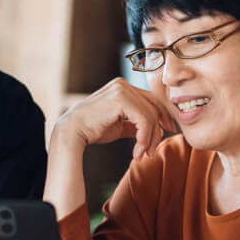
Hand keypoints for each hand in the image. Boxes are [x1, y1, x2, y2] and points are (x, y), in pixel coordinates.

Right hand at [56, 78, 174, 159]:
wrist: (73, 132)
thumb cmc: (93, 129)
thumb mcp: (120, 126)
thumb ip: (136, 125)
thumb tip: (157, 130)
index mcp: (123, 87)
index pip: (151, 100)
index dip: (163, 116)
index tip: (167, 131)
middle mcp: (123, 85)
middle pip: (153, 107)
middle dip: (157, 132)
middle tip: (151, 151)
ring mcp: (122, 89)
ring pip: (150, 115)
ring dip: (149, 139)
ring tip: (142, 154)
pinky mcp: (121, 99)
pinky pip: (143, 119)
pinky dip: (144, 137)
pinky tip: (137, 149)